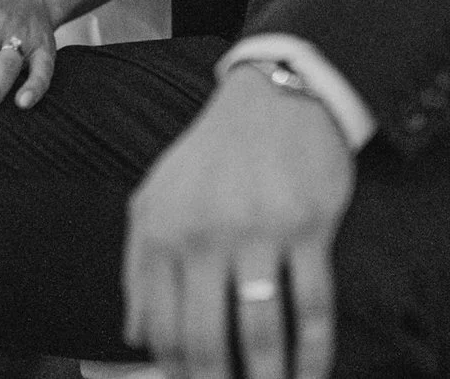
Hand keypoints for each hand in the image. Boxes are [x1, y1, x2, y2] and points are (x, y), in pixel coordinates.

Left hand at [125, 66, 353, 378]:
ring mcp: (258, 230)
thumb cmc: (211, 156)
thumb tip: (134, 337)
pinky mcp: (308, 226)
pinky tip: (311, 374)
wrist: (274, 97)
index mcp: (162, 232)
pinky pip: (313, 305)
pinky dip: (315, 352)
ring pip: (262, 331)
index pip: (163, 328)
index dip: (177, 374)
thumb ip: (138, 267)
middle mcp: (204, 234)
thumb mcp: (154, 199)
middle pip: (207, 340)